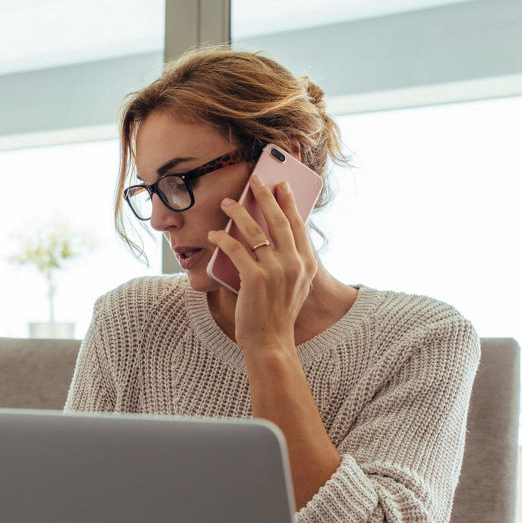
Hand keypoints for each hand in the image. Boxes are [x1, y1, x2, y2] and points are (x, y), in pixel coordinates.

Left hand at [208, 176, 316, 351]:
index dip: (288, 202)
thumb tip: (272, 234)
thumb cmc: (276, 313)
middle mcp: (295, 265)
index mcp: (307, 264)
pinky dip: (222, 238)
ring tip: (227, 202)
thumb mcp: (294, 286)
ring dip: (238, 212)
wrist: (270, 342)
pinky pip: (235, 249)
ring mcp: (275, 272)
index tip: (280, 185)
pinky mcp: (254, 279)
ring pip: (254, 231)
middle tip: (254, 180)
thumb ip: (290, 262)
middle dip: (264, 196)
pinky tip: (214, 234)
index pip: (298, 225)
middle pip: (278, 220)